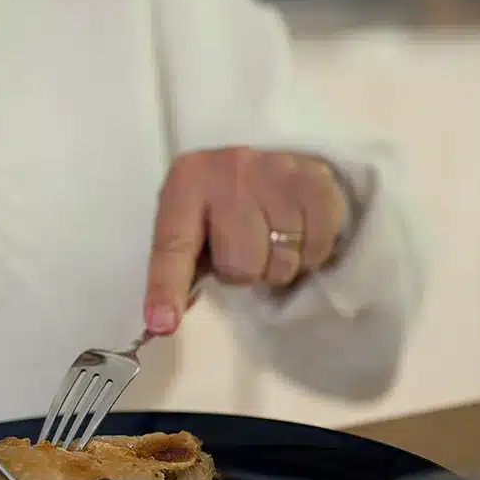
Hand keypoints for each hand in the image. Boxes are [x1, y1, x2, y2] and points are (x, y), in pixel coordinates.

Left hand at [144, 147, 347, 334]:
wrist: (270, 156)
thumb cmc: (220, 204)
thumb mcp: (190, 225)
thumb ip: (179, 271)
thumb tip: (165, 320)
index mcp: (186, 184)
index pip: (174, 248)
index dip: (167, 289)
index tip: (162, 323)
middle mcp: (228, 171)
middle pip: (241, 266)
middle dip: (244, 271)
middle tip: (243, 249)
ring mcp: (275, 171)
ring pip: (282, 262)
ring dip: (278, 264)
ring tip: (270, 240)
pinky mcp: (316, 180)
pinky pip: (317, 248)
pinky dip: (308, 253)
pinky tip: (296, 233)